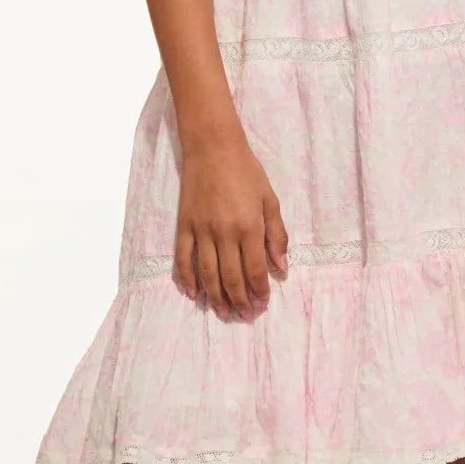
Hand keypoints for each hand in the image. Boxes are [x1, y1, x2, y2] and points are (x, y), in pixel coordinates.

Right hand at [173, 135, 288, 319]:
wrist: (213, 148)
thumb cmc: (246, 172)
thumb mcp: (270, 200)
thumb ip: (277, 235)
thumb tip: (281, 267)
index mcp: (249, 226)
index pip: (255, 268)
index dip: (259, 290)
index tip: (263, 303)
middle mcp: (224, 232)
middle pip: (231, 276)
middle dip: (240, 300)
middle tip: (245, 315)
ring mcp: (201, 230)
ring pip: (207, 273)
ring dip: (216, 296)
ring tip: (223, 311)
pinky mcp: (185, 225)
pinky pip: (183, 257)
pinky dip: (186, 277)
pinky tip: (193, 293)